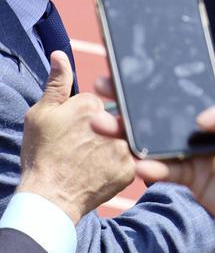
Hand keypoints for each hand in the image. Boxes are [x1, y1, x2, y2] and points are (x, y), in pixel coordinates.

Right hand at [19, 52, 134, 222]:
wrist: (48, 197)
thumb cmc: (42, 154)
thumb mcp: (41, 115)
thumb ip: (56, 84)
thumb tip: (60, 55)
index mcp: (90, 105)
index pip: (99, 101)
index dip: (88, 115)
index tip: (76, 130)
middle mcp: (112, 122)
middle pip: (117, 117)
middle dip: (106, 128)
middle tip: (85, 147)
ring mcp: (123, 147)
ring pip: (127, 137)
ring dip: (116, 144)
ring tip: (94, 158)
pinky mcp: (131, 169)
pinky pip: (134, 159)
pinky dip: (122, 163)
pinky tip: (104, 170)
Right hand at [93, 60, 214, 240]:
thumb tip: (200, 117)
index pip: (201, 76)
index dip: (176, 63)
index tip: (143, 52)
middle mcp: (212, 123)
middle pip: (169, 104)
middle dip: (136, 96)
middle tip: (105, 83)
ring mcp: (199, 150)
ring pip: (158, 136)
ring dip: (129, 130)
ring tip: (102, 123)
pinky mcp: (192, 178)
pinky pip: (165, 169)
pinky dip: (150, 166)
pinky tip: (138, 162)